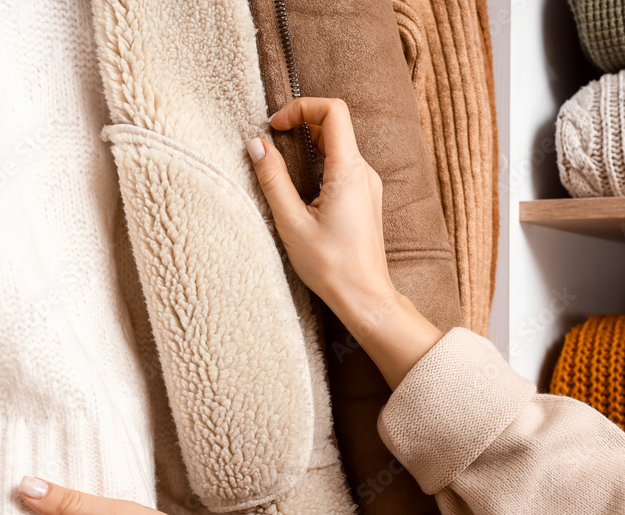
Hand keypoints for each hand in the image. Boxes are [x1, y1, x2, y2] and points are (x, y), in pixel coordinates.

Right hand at [247, 97, 443, 388]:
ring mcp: (368, 185)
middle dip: (301, 123)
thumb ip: (273, 179)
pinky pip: (343, 166)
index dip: (302, 107)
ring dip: (309, 144)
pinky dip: (319, 162)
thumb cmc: (331, 266)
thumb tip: (256, 145)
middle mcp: (364, 172)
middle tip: (273, 142)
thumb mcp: (292, 223)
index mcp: (348, 171)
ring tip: (283, 165)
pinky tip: (301, 188)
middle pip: (335, 124)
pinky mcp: (365, 199)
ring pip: (339, 145)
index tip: (275, 126)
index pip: (333, 111)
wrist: (364, 297)